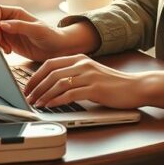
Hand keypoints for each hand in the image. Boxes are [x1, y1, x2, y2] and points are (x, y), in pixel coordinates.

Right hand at [0, 4, 72, 62]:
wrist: (57, 49)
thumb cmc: (50, 35)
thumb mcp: (36, 30)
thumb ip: (19, 26)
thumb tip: (2, 24)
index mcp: (17, 13)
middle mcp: (12, 22)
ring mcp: (10, 33)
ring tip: (7, 48)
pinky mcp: (11, 43)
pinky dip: (0, 48)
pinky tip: (9, 51)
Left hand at [23, 54, 146, 110]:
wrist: (136, 87)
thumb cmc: (113, 84)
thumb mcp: (90, 74)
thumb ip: (74, 74)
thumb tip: (52, 85)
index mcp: (79, 59)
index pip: (50, 63)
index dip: (35, 76)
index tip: (27, 87)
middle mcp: (82, 64)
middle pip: (50, 73)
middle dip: (36, 86)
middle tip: (28, 97)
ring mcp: (88, 76)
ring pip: (58, 83)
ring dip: (44, 95)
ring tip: (36, 104)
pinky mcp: (95, 89)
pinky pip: (70, 94)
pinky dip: (56, 100)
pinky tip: (50, 106)